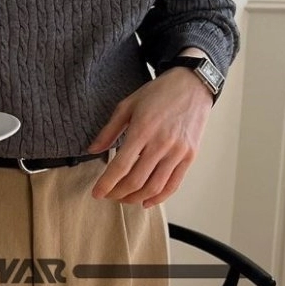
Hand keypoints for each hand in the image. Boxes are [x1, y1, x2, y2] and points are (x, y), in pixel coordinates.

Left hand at [87, 68, 212, 206]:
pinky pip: (174, 184)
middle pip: (136, 180)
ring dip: (136, 198)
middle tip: (108, 195)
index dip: (107, 183)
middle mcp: (161, 143)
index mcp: (142, 130)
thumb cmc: (158, 93)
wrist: (191, 85)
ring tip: (124, 198)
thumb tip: (92, 150)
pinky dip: (159, 197)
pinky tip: (146, 201)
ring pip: (155, 187)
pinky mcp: (190, 156)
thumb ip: (109, 130)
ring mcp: (178, 152)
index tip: (96, 193)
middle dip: (118, 193)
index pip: (121, 166)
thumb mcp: (127, 105)